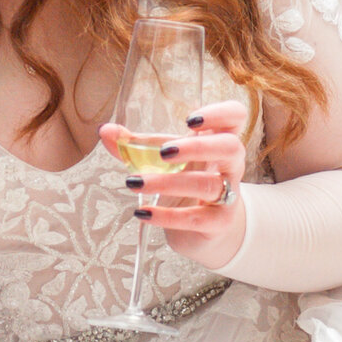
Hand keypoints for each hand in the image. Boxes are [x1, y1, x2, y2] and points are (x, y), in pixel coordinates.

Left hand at [102, 97, 249, 269]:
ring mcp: (229, 195)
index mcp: (219, 140)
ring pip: (209, 184)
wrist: (206, 229)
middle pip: (231, 147)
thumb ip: (135, 145)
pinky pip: (196, 217)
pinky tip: (143, 212)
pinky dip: (166, 215)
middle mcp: (230, 166)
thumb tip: (105, 131)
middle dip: (198, 147)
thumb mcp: (163, 161)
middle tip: (164, 153)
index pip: (236, 115)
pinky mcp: (219, 223)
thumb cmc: (186, 184)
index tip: (190, 120)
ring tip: (135, 183)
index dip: (220, 112)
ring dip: (169, 182)